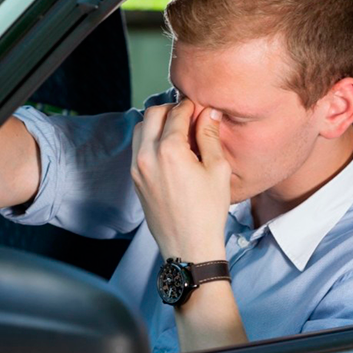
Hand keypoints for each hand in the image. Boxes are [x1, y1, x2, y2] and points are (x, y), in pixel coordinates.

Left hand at [131, 100, 230, 260]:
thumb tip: (208, 112)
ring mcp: (137, 168)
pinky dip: (150, 140)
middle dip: (170, 110)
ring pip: (141, 129)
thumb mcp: (217, 169)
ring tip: (178, 133)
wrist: (188, 246)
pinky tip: (169, 150)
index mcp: (168, 150)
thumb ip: (210, 135)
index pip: (176, 112)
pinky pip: (138, 148)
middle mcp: (147, 156)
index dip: (191, 106)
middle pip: (152, 113)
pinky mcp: (135, 179)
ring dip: (157, 124)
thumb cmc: (208, 211)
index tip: (201, 108)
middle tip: (189, 117)